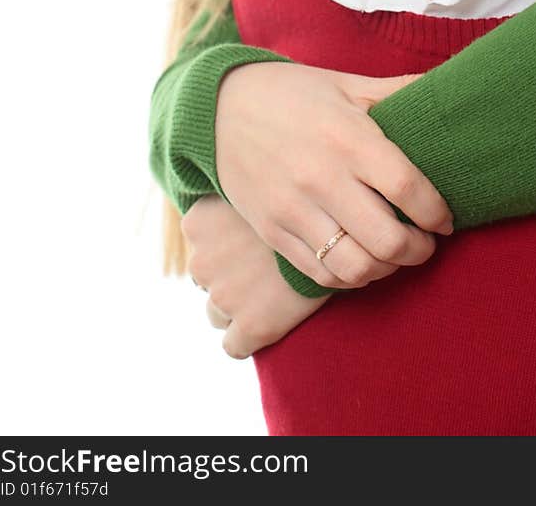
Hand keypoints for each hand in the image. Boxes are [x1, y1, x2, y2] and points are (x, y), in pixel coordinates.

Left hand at [183, 195, 330, 357]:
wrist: (337, 237)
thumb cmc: (303, 203)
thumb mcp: (260, 189)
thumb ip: (237, 199)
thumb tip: (237, 204)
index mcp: (198, 223)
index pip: (197, 240)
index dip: (224, 244)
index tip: (249, 243)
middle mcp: (202, 261)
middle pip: (205, 279)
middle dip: (229, 277)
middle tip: (262, 268)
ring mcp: (223, 296)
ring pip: (217, 313)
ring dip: (237, 306)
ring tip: (269, 293)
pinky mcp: (249, 326)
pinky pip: (234, 346)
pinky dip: (247, 339)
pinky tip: (268, 324)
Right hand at [215, 62, 451, 289]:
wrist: (217, 108)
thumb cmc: (292, 94)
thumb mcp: (346, 84)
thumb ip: (398, 91)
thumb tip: (450, 85)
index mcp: (348, 138)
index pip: (408, 189)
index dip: (437, 213)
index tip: (445, 219)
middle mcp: (322, 178)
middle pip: (388, 240)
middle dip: (420, 250)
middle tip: (427, 241)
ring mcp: (294, 210)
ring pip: (356, 267)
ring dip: (387, 269)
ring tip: (395, 255)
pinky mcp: (273, 233)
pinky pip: (321, 275)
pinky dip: (350, 277)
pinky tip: (361, 260)